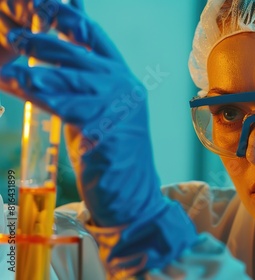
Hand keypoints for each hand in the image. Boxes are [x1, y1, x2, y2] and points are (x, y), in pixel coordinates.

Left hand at [0, 0, 196, 275]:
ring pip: (70, 76)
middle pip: (79, 53)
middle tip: (16, 35)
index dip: (69, 19)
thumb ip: (80, 88)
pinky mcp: (105, 125)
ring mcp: (117, 105)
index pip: (96, 38)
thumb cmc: (111, 156)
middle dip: (44, 41)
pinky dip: (36, 92)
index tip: (44, 6)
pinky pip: (63, 102)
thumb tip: (51, 68)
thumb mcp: (96, 113)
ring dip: (34, 68)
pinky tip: (16, 84)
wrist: (132, 195)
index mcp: (124, 80)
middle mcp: (124, 86)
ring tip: (9, 67)